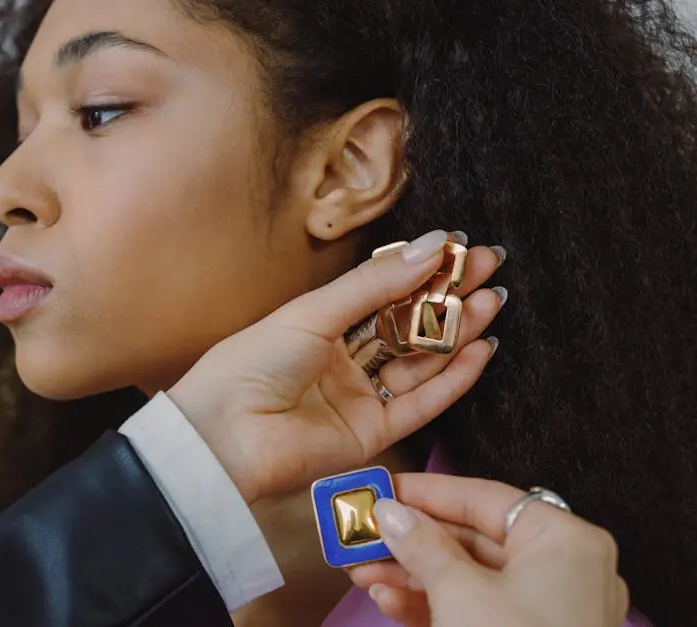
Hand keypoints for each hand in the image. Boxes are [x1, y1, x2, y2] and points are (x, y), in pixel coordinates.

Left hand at [168, 230, 504, 502]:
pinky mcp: (372, 434)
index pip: (384, 293)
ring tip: (491, 301)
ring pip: (419, 362)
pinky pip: (421, 404)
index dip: (422, 271)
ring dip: (456, 333)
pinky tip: (479, 349)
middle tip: (489, 268)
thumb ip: (376, 283)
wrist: (226, 434)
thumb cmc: (253, 362)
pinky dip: (452, 379)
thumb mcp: (314, 312)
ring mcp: (359, 398)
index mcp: (321, 325)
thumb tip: (433, 245)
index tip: (462, 248)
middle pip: (407, 326)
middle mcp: (342, 360)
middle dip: (448, 297)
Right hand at [350, 474, 628, 626]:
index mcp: (564, 542)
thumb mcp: (458, 593)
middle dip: (411, 542)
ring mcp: (548, 610)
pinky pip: (475, 609)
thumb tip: (391, 512)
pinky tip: (388, 603)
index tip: (383, 490)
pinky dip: (433, 605)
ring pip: (468, 578)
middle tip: (364, 536)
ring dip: (411, 576)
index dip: (428, 492)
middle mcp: (563, 570)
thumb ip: (421, 545)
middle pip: (472, 540)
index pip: (485, 499)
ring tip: (363, 573)